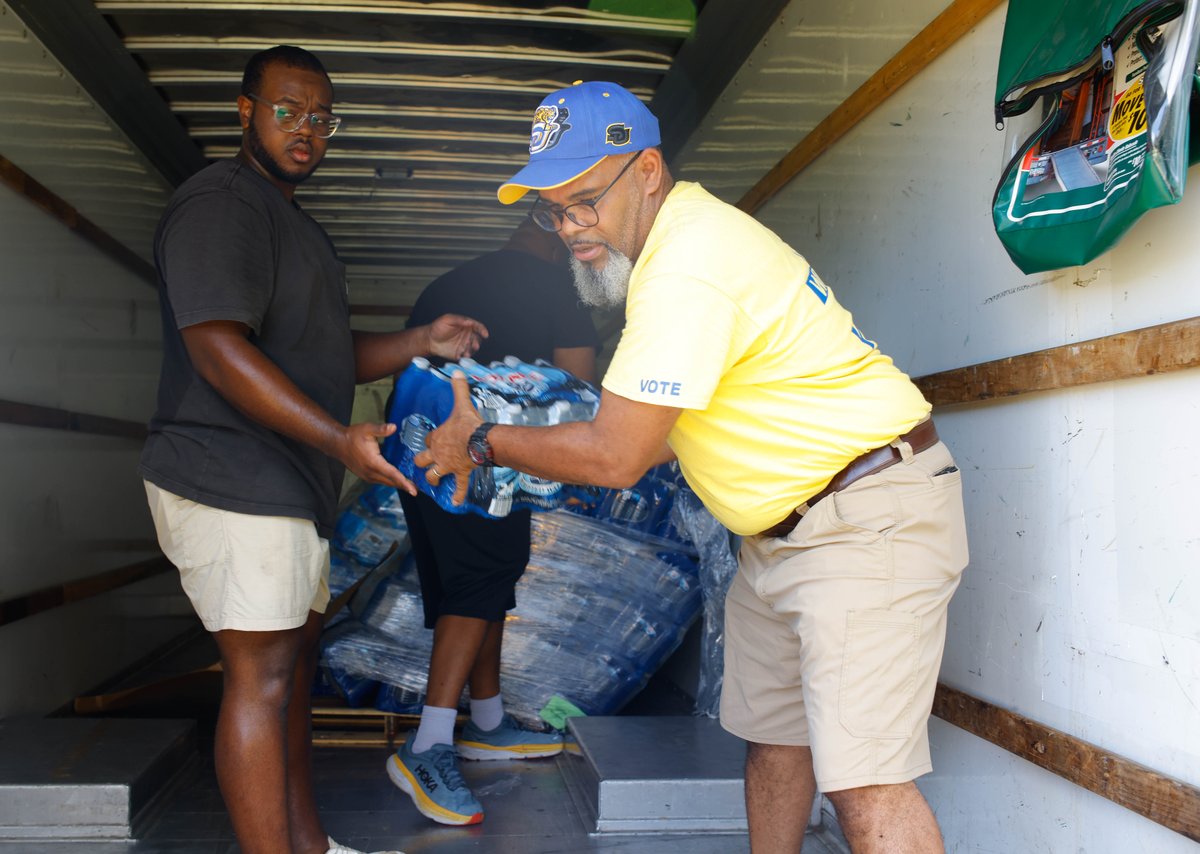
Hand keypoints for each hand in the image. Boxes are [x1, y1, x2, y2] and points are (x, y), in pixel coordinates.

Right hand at [337, 422, 417, 494]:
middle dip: (404, 485)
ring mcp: (367, 476)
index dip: (404, 482)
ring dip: (398, 484)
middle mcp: (370, 473)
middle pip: (391, 482)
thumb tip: (394, 427)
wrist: (338, 444)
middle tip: (418, 488)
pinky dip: (390, 481)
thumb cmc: (353, 436)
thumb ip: (381, 429)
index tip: (413, 490)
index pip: (392, 474)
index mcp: (373, 463)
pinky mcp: (365, 476)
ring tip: (411, 486)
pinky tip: (397, 480)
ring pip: (386, 482)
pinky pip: (381, 481)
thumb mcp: (367, 429)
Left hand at [413, 372, 481, 505]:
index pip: (428, 440)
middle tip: (423, 463)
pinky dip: (457, 495)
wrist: (479, 440)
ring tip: (434, 482)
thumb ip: (459, 388)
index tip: (434, 440)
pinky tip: (454, 502)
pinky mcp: (460, 473)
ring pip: (434, 475)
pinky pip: (458, 486)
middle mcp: (438, 453)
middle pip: (422, 460)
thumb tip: (458, 371)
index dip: (430, 440)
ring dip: (433, 479)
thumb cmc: (469, 423)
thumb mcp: (462, 403)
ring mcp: (448, 465)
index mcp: (437, 437)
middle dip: (422, 462)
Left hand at [427, 314, 487, 361]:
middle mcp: (467, 335)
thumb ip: (459, 320)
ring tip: (466, 352)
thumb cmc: (437, 328)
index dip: (482, 330)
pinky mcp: (460, 353)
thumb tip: (469, 321)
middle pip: (477, 339)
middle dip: (477, 342)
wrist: (429, 340)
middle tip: (474, 345)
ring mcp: (464, 345)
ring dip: (471, 350)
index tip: (485, 334)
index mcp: (466, 326)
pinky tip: (462, 356)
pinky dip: (465, 357)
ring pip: (472, 348)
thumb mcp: (447, 319)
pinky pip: (466, 356)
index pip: (477, 327)